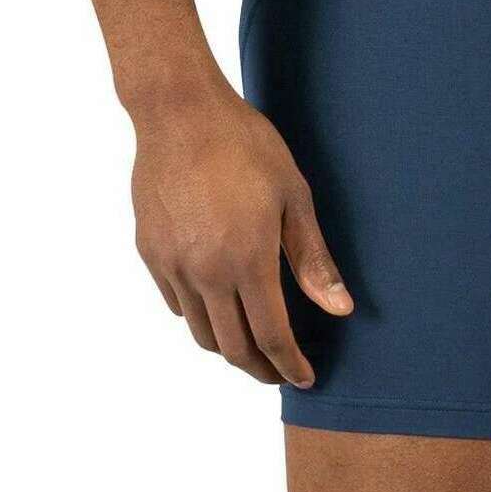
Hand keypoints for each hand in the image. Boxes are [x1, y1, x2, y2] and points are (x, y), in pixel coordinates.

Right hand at [129, 61, 351, 386]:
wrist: (179, 112)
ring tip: (253, 347)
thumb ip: (314, 260)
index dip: (289, 365)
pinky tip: (220, 308)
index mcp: (247, 260)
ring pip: (200, 332)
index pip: (271, 336)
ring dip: (230, 349)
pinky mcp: (150, 252)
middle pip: (233, 347)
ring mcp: (172, 264)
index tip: (305, 379)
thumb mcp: (295, 197)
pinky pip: (177, 304)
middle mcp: (205, 271)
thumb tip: (340, 310)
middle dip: (261, 369)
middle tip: (281, 373)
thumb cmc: (246, 146)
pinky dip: (201, 318)